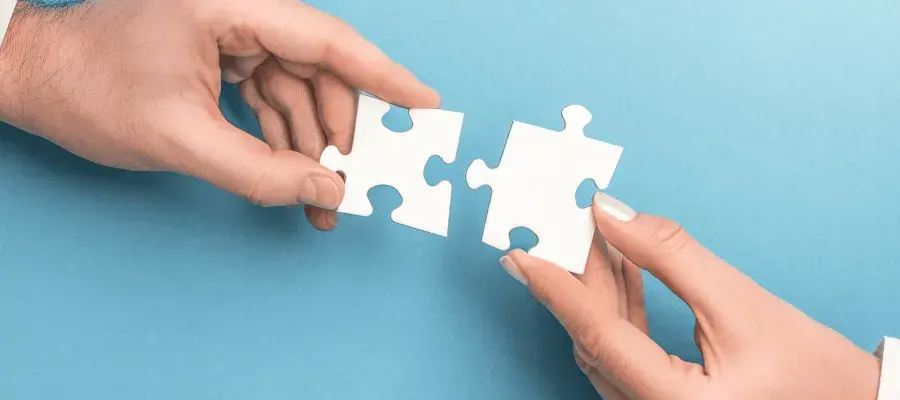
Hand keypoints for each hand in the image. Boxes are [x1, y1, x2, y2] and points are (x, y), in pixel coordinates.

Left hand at [0, 0, 438, 229]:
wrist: (36, 79)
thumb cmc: (90, 90)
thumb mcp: (179, 139)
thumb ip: (259, 171)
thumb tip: (327, 191)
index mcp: (228, 6)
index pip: (326, 39)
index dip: (383, 75)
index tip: (425, 103)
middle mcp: (239, 11)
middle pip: (320, 70)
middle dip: (339, 132)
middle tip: (354, 184)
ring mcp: (233, 34)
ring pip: (301, 89)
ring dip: (314, 145)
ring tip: (321, 198)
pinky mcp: (225, 57)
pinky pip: (275, 97)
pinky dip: (288, 139)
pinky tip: (295, 177)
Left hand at [500, 193, 881, 398]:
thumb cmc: (812, 373)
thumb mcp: (742, 304)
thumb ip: (671, 257)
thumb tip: (611, 213)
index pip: (597, 335)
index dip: (555, 288)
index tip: (520, 252)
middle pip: (596, 337)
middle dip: (577, 276)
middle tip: (558, 224)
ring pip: (606, 344)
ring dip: (599, 287)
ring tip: (592, 234)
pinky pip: (625, 351)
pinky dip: (621, 306)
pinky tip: (620, 266)